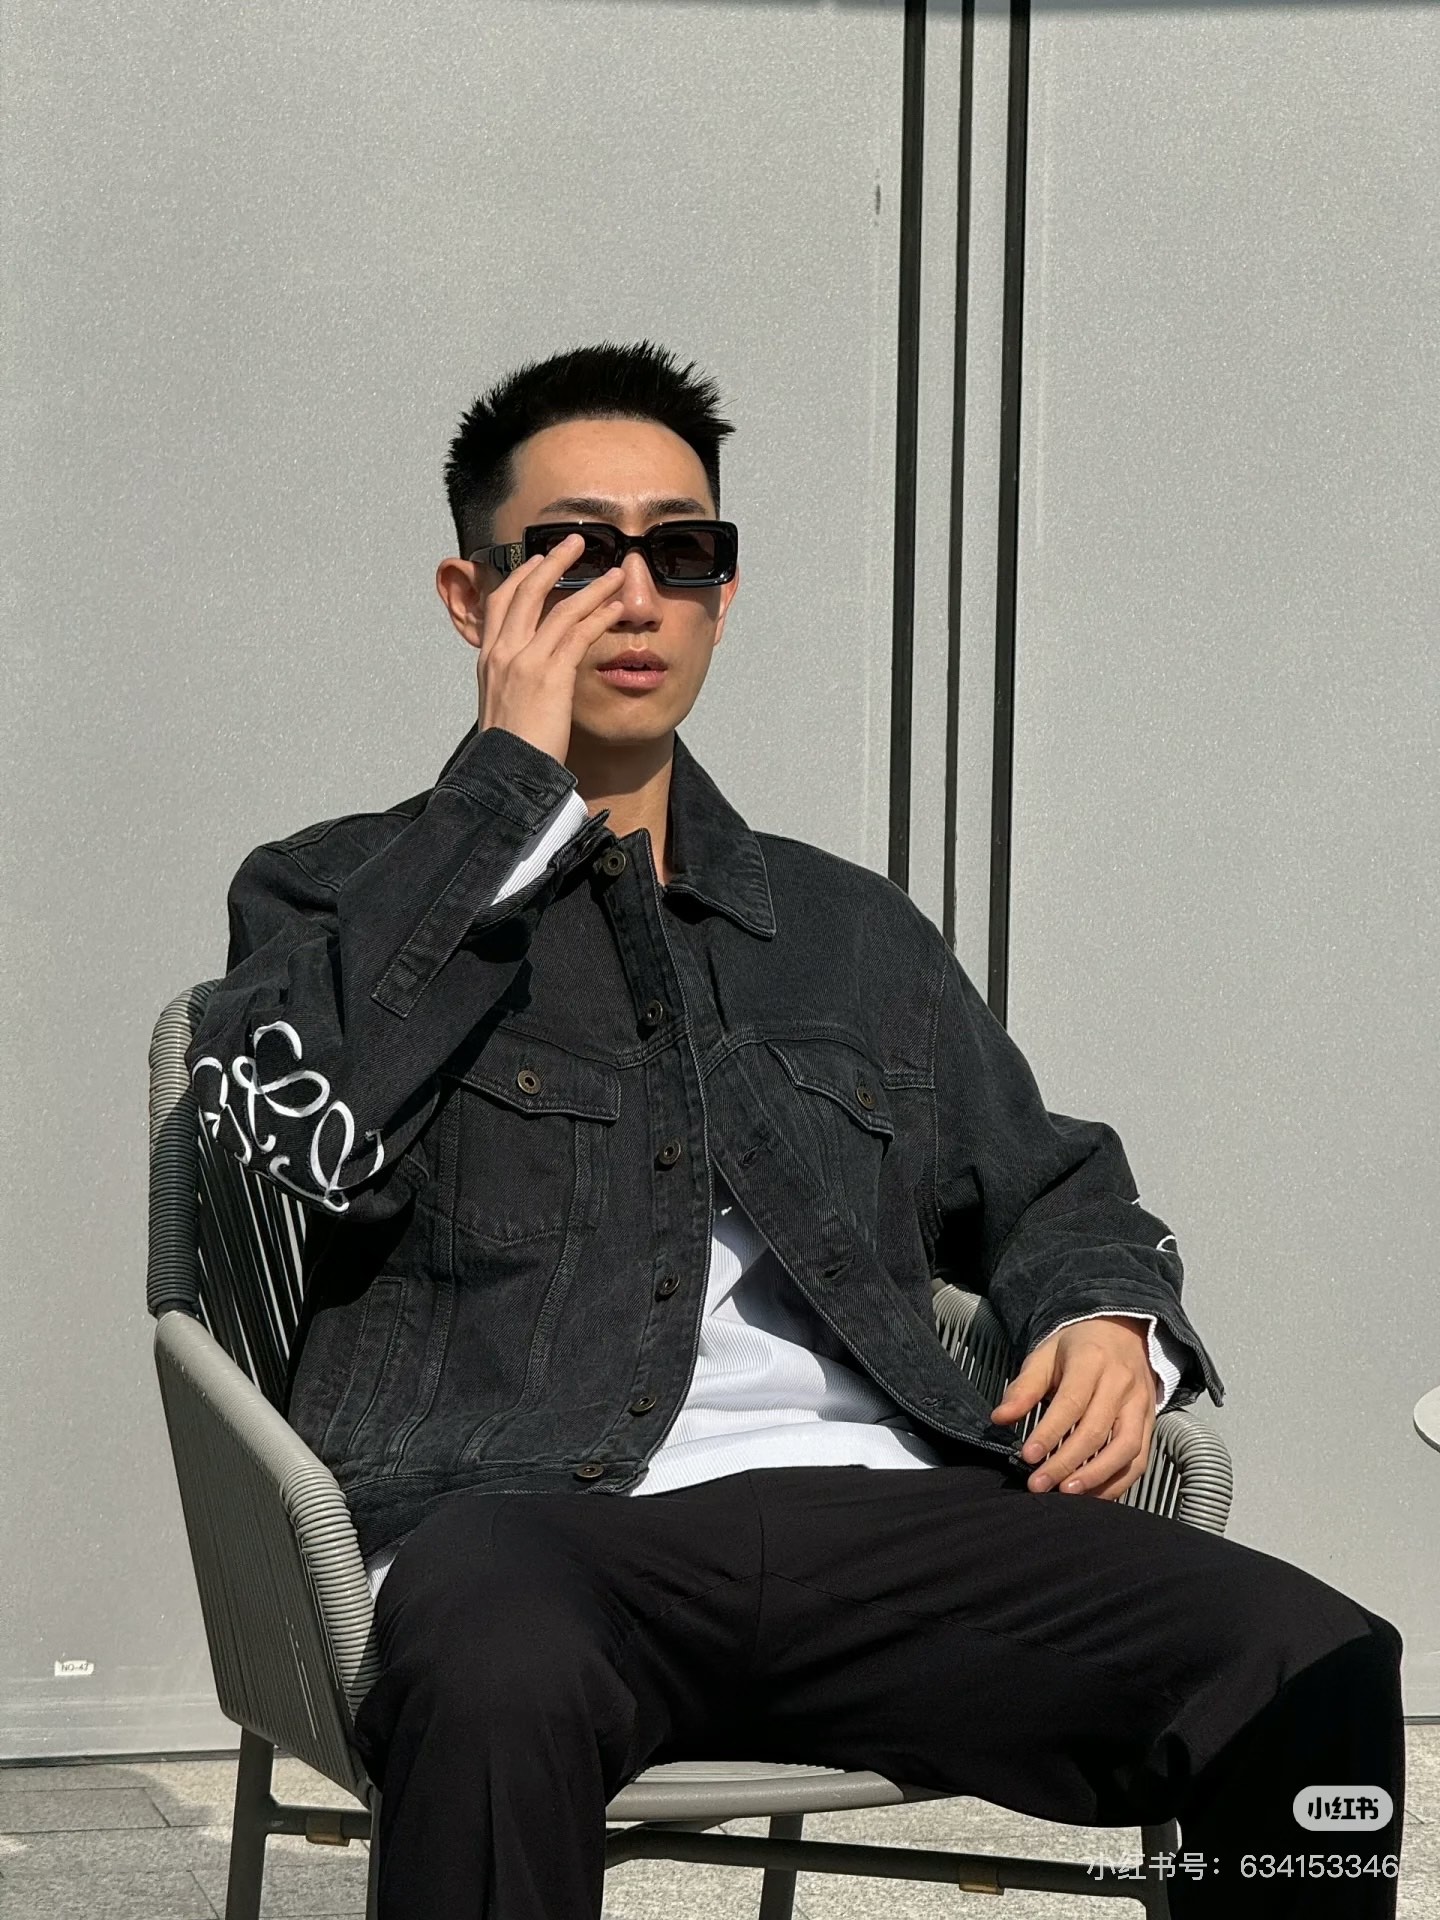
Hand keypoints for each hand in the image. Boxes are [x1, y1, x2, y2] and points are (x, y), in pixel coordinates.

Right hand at [475, 533, 627, 765]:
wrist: (504, 777)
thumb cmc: (510, 753)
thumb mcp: (505, 711)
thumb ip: (515, 688)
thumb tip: (531, 687)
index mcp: (488, 661)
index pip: (499, 603)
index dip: (520, 578)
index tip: (538, 562)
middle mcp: (501, 654)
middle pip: (525, 590)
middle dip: (552, 562)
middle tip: (574, 542)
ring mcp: (524, 662)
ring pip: (559, 608)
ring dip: (589, 585)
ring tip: (614, 571)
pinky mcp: (550, 676)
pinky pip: (578, 633)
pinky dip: (600, 614)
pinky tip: (616, 606)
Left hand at [989, 1315, 1158, 1500]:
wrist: (1124, 1333)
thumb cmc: (1079, 1347)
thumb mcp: (1046, 1355)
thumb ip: (1024, 1388)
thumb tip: (1000, 1418)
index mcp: (1092, 1361)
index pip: (1071, 1403)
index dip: (1049, 1433)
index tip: (1027, 1456)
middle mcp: (1121, 1384)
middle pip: (1095, 1431)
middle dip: (1065, 1463)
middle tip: (1039, 1484)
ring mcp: (1140, 1406)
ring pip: (1125, 1450)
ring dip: (1095, 1477)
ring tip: (1066, 1493)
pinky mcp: (1150, 1424)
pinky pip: (1139, 1460)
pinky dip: (1117, 1482)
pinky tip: (1092, 1494)